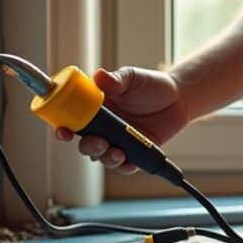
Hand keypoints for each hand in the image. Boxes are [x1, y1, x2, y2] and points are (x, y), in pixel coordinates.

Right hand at [54, 67, 189, 173]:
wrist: (179, 99)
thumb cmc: (152, 85)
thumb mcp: (133, 78)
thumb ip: (116, 79)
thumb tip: (99, 76)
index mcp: (96, 108)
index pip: (73, 120)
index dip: (63, 127)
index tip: (63, 132)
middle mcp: (104, 127)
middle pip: (85, 144)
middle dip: (89, 147)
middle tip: (101, 143)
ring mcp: (118, 141)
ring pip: (103, 157)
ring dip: (106, 158)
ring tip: (118, 153)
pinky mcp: (134, 152)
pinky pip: (124, 165)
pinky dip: (125, 166)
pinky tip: (130, 162)